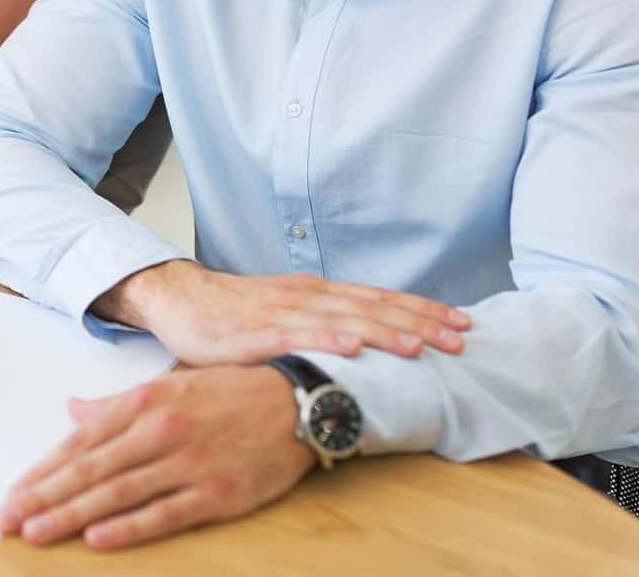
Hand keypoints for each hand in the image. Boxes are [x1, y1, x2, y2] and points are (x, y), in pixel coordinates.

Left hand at [0, 366, 314, 549]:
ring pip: (117, 492)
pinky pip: (164, 512)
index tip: (12, 494)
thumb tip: (73, 411)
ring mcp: (188, 461)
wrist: (300, 399)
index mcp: (145, 401)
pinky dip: (129, 526)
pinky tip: (98, 538)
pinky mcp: (216, 491)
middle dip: (42, 496)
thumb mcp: (169, 384)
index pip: (80, 442)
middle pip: (89, 469)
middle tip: (6, 520)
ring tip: (36, 532)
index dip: (42, 470)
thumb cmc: (231, 391)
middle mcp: (160, 429)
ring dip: (71, 514)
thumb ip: (117, 402)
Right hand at [96, 261, 469, 363]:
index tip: (461, 321)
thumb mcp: (285, 315)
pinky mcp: (253, 332)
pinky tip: (352, 346)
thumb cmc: (231, 314)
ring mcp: (280, 312)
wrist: (177, 299)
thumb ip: (321, 326)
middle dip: (419, 321)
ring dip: (384, 330)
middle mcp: (305, 296)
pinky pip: (295, 335)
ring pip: (341, 319)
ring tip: (420, 345)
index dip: (421, 309)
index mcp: (315, 293)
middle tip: (461, 336)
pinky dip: (326, 337)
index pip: (378, 299)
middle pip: (371, 306)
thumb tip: (368, 345)